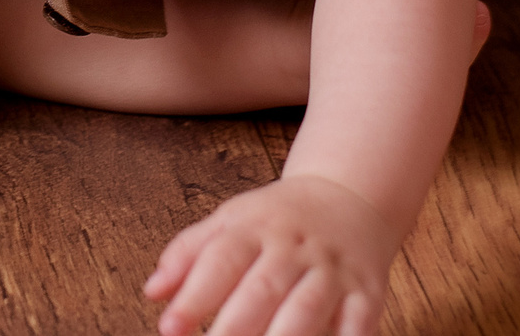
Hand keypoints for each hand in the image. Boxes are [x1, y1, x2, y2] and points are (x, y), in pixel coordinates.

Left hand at [144, 174, 398, 335]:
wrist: (351, 197)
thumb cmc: (279, 221)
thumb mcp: (231, 221)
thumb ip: (189, 253)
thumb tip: (153, 291)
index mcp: (255, 228)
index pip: (221, 260)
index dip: (194, 296)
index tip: (169, 328)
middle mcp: (294, 249)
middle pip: (262, 290)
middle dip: (233, 330)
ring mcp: (332, 272)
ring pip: (306, 310)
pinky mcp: (366, 295)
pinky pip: (357, 326)